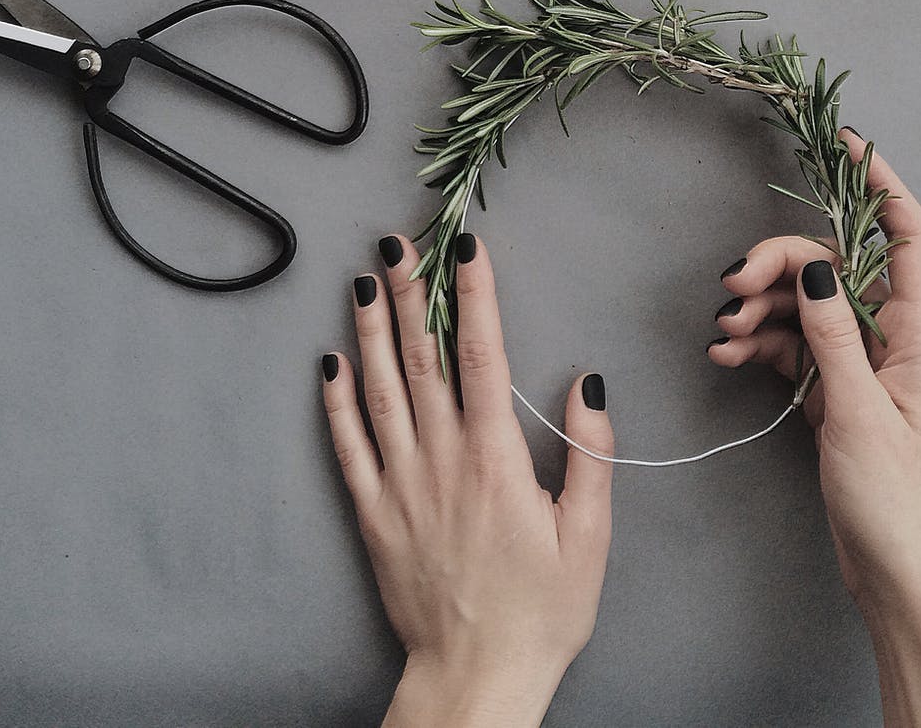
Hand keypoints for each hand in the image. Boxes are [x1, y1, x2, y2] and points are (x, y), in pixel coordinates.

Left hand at [321, 231, 612, 727]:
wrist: (476, 679)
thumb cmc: (541, 611)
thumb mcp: (589, 536)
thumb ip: (590, 453)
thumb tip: (585, 382)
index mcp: (495, 457)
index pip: (482, 354)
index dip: (474, 295)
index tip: (467, 248)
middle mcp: (441, 458)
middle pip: (422, 357)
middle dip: (411, 292)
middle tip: (398, 241)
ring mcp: (400, 483)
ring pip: (380, 389)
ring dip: (370, 330)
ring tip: (363, 279)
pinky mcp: (372, 513)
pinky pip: (347, 446)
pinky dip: (336, 401)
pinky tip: (330, 362)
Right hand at [711, 129, 920, 727]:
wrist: (895, 576)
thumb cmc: (896, 502)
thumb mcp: (860, 414)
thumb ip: (834, 335)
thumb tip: (812, 265)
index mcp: (920, 335)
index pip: (908, 236)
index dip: (881, 183)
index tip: (844, 142)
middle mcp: (892, 338)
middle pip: (833, 266)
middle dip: (779, 263)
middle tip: (732, 286)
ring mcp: (860, 362)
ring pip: (804, 303)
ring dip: (759, 309)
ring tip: (723, 333)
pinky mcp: (833, 389)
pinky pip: (791, 343)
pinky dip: (758, 343)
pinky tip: (727, 355)